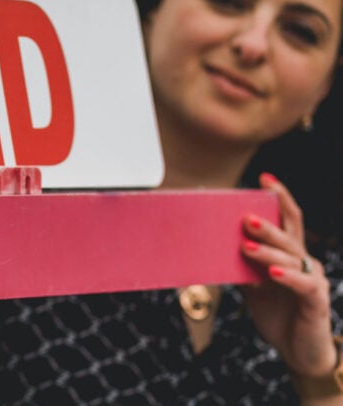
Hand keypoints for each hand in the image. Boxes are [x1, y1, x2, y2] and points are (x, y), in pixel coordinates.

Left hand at [240, 172, 336, 377]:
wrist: (298, 350)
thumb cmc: (277, 314)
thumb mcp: (253, 287)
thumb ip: (241, 267)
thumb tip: (211, 247)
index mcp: (290, 254)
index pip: (289, 219)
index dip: (280, 197)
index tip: (264, 178)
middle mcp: (304, 262)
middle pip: (288, 235)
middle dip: (266, 225)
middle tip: (244, 217)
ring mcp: (313, 280)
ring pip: (292, 257)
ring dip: (268, 250)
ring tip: (245, 245)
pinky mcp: (316, 300)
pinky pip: (303, 284)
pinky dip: (287, 276)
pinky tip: (272, 272)